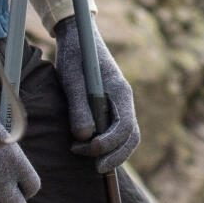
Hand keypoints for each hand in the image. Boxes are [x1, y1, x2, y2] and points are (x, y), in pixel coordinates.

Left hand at [53, 15, 139, 173]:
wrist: (78, 35)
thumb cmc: (75, 55)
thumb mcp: (72, 79)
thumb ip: (79, 107)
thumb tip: (85, 136)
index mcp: (121, 91)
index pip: (125, 127)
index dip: (111, 144)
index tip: (92, 151)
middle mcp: (125, 98)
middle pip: (131, 136)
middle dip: (115, 155)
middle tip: (94, 168)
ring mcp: (121, 102)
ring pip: (126, 135)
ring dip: (110, 150)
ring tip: (85, 156)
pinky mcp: (112, 104)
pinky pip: (116, 129)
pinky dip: (107, 142)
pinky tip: (87, 145)